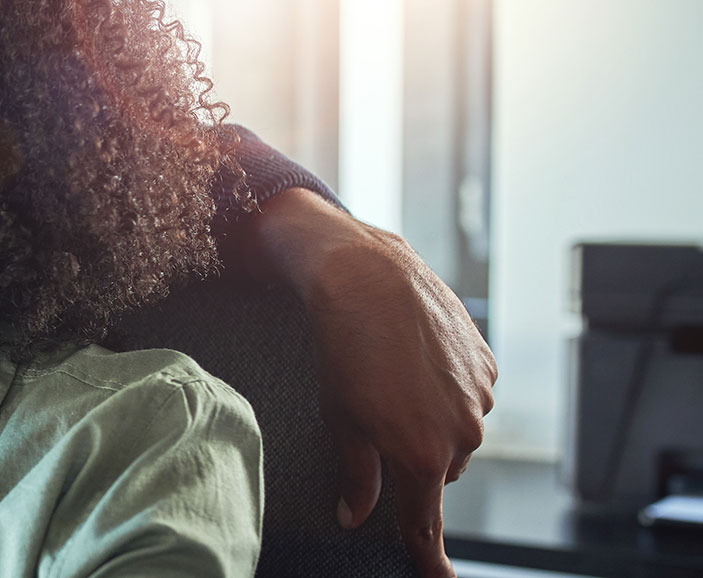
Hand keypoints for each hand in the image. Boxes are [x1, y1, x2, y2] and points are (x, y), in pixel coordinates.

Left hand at [242, 189, 496, 577]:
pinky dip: (446, 389)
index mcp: (420, 455)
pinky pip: (469, 396)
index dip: (428, 555)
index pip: (424, 522)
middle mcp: (461, 434)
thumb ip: (355, 473)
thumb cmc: (344, 348)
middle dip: (412, 457)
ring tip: (393, 379)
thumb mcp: (340, 417)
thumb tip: (355, 514)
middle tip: (378, 418)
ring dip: (431, 420)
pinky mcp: (488, 367)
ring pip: (456, 433)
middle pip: (437, 470)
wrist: (368, 278)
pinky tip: (416, 360)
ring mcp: (480, 400)